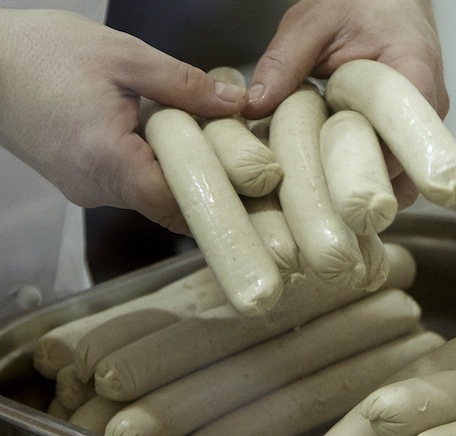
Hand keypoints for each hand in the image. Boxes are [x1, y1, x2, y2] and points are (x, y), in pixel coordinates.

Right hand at [0, 9, 246, 232]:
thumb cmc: (42, 52)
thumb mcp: (124, 57)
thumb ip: (185, 85)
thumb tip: (237, 104)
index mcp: (108, 161)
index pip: (178, 206)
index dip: (221, 202)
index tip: (255, 190)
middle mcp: (95, 188)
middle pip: (169, 205)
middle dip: (209, 187)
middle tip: (248, 167)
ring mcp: (83, 188)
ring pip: (150, 196)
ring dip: (182, 174)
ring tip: (214, 145)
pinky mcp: (77, 179)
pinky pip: (128, 183)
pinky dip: (154, 167)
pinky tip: (172, 140)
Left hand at [245, 0, 448, 207]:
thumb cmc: (360, 3)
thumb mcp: (313, 22)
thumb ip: (284, 60)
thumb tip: (254, 105)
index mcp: (415, 72)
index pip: (409, 140)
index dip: (374, 170)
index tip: (333, 184)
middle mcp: (429, 108)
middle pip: (410, 171)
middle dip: (367, 189)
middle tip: (320, 194)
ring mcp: (425, 125)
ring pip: (405, 177)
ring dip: (367, 186)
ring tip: (324, 185)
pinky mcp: (412, 134)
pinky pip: (397, 167)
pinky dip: (368, 174)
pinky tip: (335, 171)